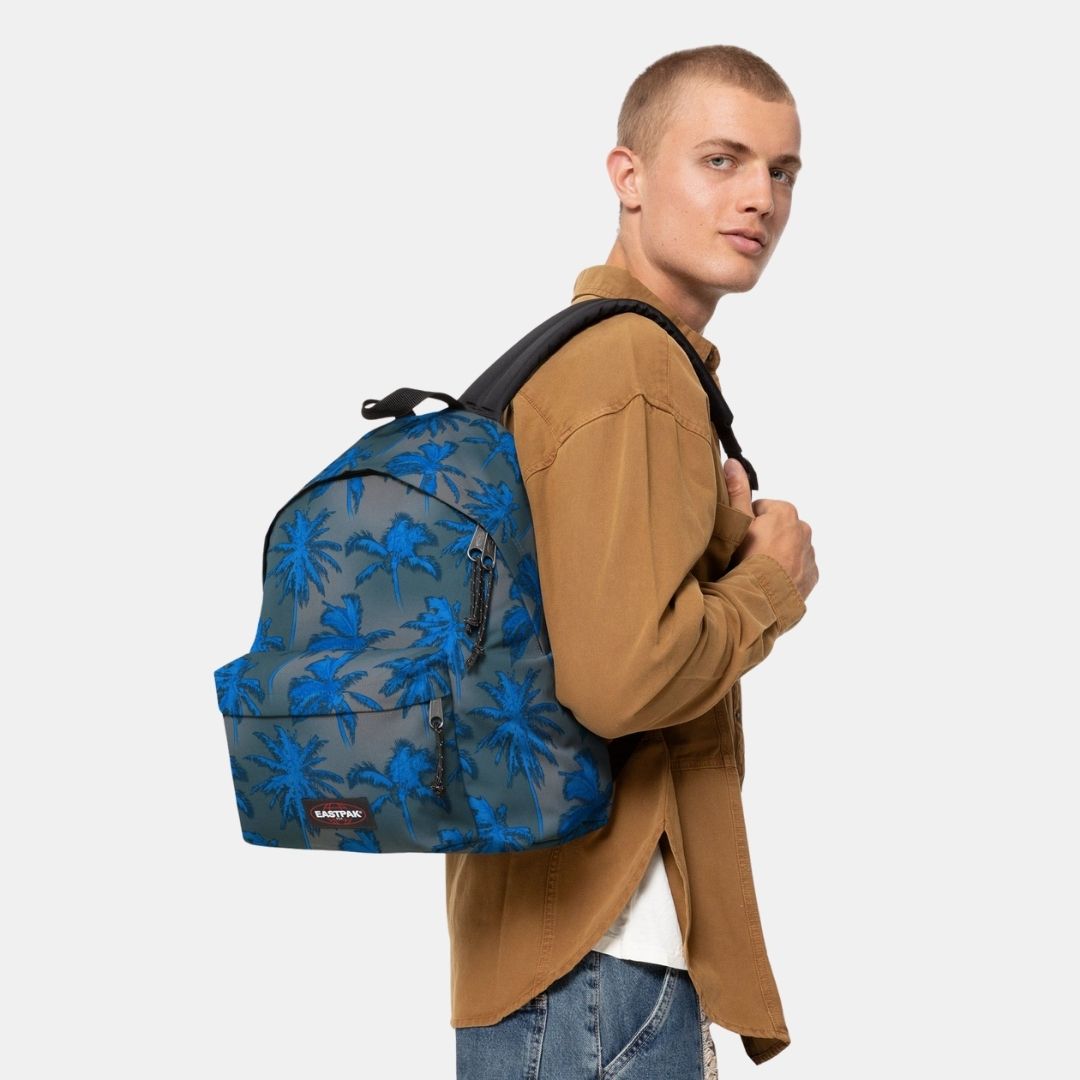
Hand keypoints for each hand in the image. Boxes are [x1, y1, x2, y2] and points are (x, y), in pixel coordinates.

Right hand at [724, 457, 818, 600]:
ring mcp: (809, 553)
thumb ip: (736, 490)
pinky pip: (798, 567)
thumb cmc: (748, 557)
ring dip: (776, 553)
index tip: (740, 537)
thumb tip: (733, 461)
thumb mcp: (738, 521)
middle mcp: (804, 529)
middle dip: (764, 537)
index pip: (761, 509)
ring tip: (758, 568)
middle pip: (777, 527)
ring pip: (788, 547)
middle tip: (747, 554)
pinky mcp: (812, 574)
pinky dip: (786, 571)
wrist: (764, 597)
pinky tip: (771, 579)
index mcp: (786, 512)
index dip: (747, 522)